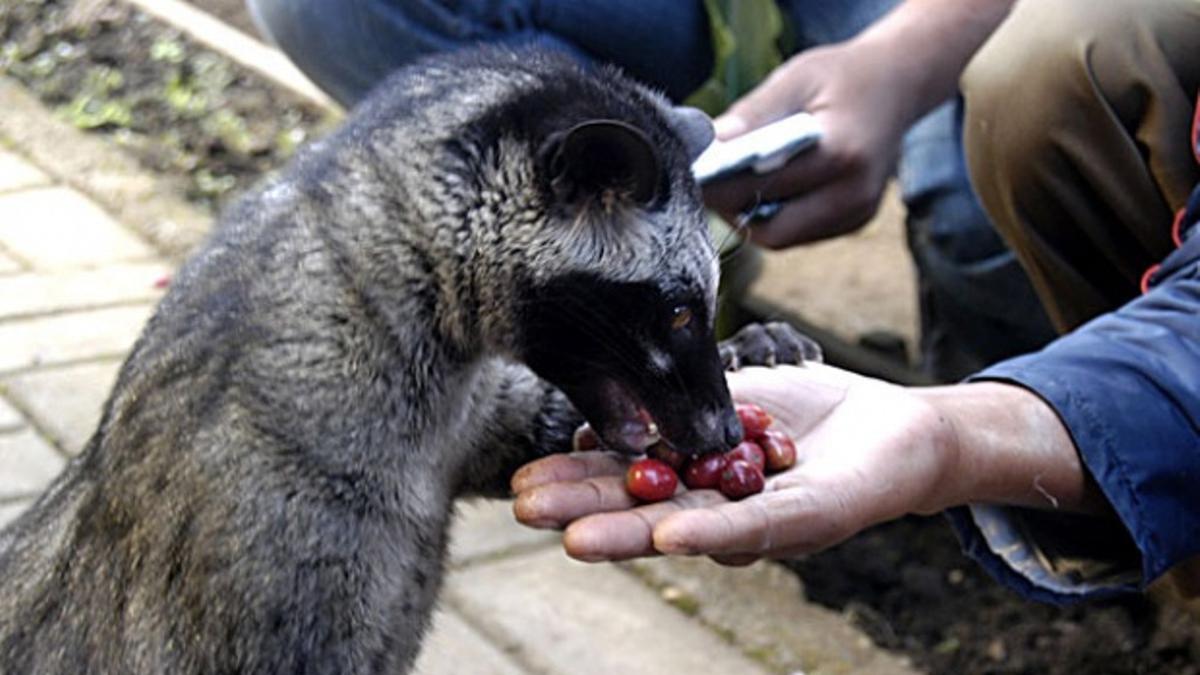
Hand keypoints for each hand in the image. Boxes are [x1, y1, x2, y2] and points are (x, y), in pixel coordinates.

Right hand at [512, 364, 960, 564]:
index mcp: (695, 479)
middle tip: (524, 511)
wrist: (895, 425)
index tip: (524, 481)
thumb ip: (678, 404)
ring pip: (687, 527)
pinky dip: (710, 532)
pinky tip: (668, 536)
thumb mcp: (731, 396)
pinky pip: (755, 527)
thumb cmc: (808, 413)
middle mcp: (718, 509)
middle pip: (643, 511)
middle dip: (583, 509)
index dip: (577, 482)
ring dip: (630, 533)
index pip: (626, 480)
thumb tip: (611, 407)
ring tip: (575, 537)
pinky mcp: (809, 518)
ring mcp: (760, 518)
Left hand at [702, 0, 1014, 247]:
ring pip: (784, 237)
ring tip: (731, 182)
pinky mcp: (855, 220)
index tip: (691, 175)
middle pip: (774, 231)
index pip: (765, 188)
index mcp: (841, 155)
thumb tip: (705, 147)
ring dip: (752, 216)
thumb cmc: (842, 77)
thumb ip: (752, 117)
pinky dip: (775, 214)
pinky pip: (801, 232)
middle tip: (707, 184)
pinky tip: (763, 186)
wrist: (899, 84)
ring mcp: (858, 213)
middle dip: (734, 211)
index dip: (720, 187)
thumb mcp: (795, 80)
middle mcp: (855, 194)